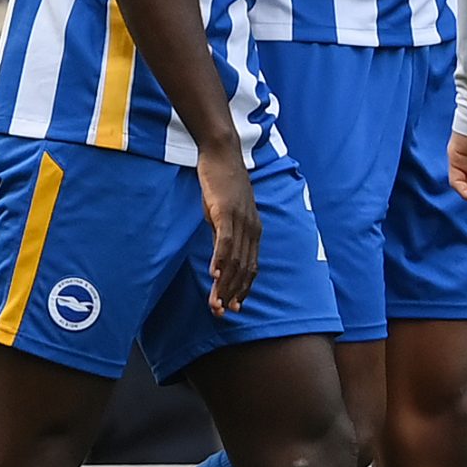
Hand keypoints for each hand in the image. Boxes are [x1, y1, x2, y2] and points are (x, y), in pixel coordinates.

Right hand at [198, 141, 259, 313]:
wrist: (222, 153)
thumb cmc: (222, 183)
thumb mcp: (225, 213)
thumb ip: (225, 234)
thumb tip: (220, 257)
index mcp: (254, 230)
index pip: (251, 267)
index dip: (243, 289)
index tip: (235, 307)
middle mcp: (252, 228)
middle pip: (244, 269)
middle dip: (232, 293)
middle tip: (221, 313)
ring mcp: (241, 220)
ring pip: (235, 260)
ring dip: (224, 284)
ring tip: (215, 303)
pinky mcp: (226, 211)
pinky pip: (225, 241)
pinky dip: (220, 259)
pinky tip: (213, 275)